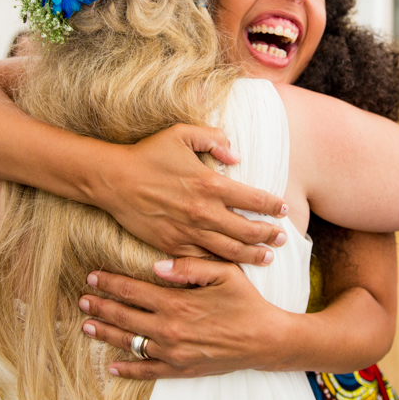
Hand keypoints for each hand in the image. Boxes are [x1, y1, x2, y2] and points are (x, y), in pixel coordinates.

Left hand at [78, 257, 288, 378]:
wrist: (265, 339)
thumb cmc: (246, 301)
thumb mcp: (224, 273)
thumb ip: (189, 266)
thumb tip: (156, 267)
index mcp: (177, 302)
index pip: (132, 290)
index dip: (109, 282)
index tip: (92, 276)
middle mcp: (170, 328)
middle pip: (124, 315)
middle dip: (100, 306)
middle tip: (82, 299)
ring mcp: (173, 351)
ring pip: (130, 342)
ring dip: (107, 333)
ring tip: (88, 325)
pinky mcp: (181, 369)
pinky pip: (148, 371)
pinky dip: (128, 370)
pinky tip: (112, 366)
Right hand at [94, 124, 287, 264]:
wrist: (114, 179)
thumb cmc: (148, 154)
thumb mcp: (181, 134)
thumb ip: (213, 139)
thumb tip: (236, 155)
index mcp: (210, 184)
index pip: (254, 199)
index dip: (274, 206)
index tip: (285, 209)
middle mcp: (203, 211)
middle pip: (248, 231)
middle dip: (270, 236)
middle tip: (283, 239)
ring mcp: (188, 231)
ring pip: (230, 250)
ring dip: (253, 255)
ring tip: (267, 257)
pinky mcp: (172, 245)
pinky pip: (203, 259)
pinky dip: (221, 264)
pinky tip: (233, 265)